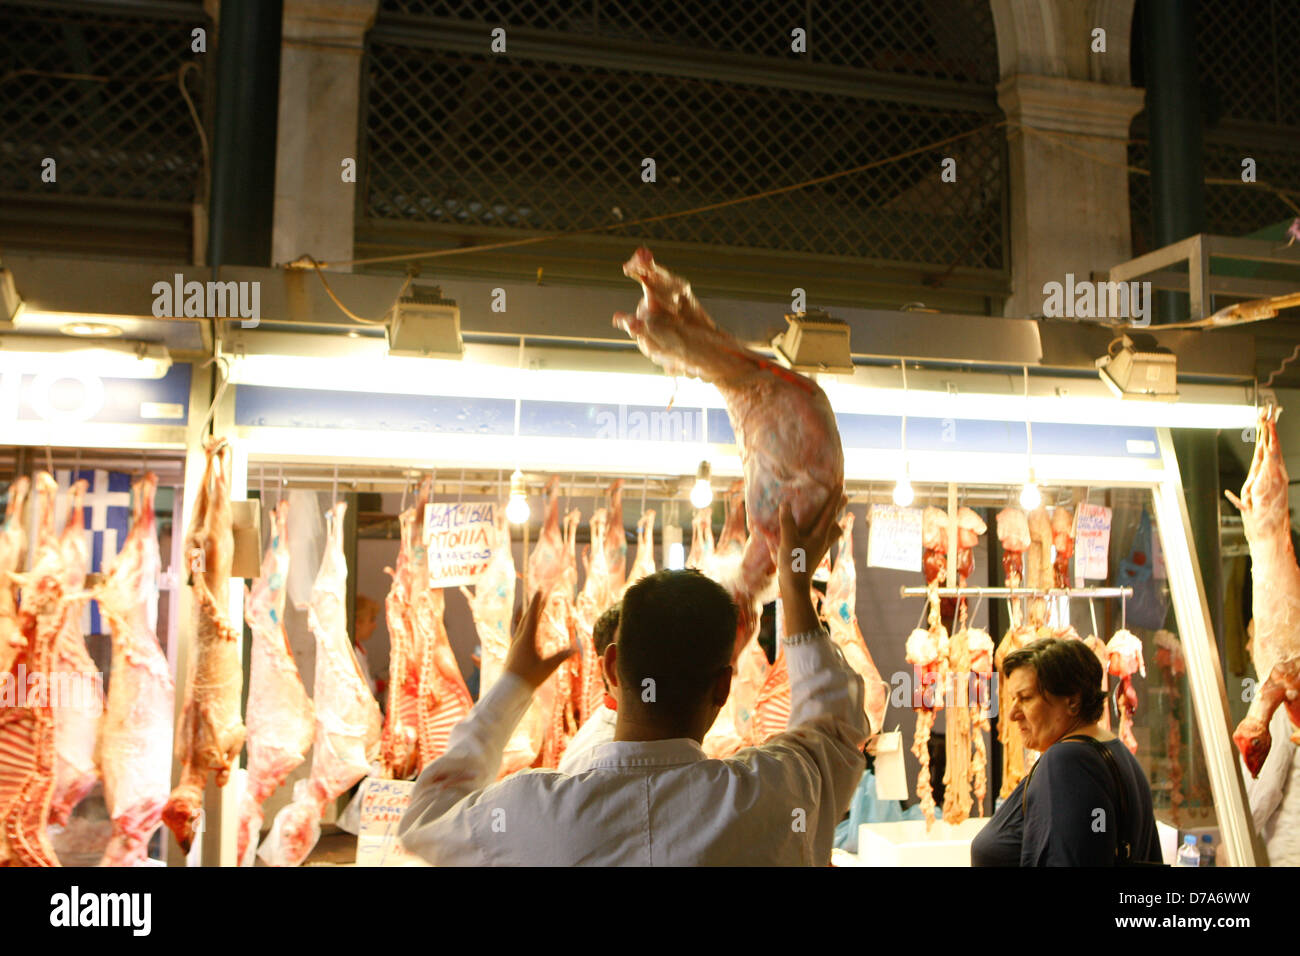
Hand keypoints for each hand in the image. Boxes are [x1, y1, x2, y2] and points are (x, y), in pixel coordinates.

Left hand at [503, 591, 576, 690]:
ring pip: (521, 624)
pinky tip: (527, 628)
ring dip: (528, 614)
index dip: (537, 603)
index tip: (540, 591)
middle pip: (526, 618)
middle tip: (540, 595)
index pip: (533, 617)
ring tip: (533, 608)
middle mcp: (519, 639)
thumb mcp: (548, 667)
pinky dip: (525, 624)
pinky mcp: (513, 650)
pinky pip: (519, 631)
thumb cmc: (529, 678)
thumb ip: (561, 656)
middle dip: (534, 606)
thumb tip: (576, 648)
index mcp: (527, 639)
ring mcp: (514, 644)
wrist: (510, 690)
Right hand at [777, 492, 845, 636]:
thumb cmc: (793, 562)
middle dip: (839, 508)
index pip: (829, 512)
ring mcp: (821, 548)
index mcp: (820, 534)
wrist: (796, 586)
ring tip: (832, 515)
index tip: (841, 486)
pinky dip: (825, 531)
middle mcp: (824, 540)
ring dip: (834, 522)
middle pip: (835, 521)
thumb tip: (786, 504)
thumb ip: (787, 522)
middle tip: (845, 497)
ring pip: (833, 532)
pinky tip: (816, 533)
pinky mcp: (815, 554)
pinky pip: (824, 538)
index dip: (835, 498)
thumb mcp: (788, 540)